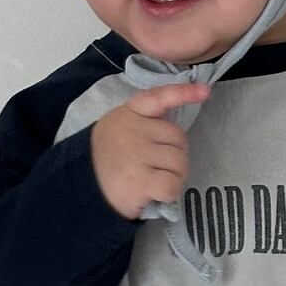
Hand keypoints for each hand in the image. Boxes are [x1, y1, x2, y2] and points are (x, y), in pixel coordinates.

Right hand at [90, 81, 210, 220]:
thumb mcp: (119, 130)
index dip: (183, 93)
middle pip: (179, 139)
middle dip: (176, 156)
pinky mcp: (140, 180)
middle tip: (158, 169)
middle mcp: (132, 130)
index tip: (205, 91)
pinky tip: (154, 193)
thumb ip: (144, 123)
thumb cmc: (108, 160)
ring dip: (174, 176)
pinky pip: (173, 185)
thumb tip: (177, 134)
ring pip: (179, 163)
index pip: (158, 97)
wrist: (81, 190)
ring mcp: (136, 155)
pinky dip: (170, 193)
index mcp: (128, 114)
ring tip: (154, 181)